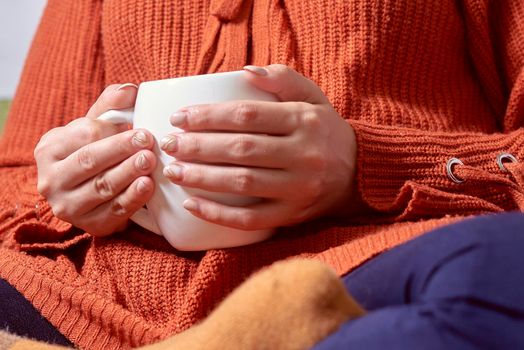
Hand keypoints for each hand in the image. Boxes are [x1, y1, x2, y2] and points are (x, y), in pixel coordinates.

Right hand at [34, 84, 156, 235]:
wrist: (89, 192)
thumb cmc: (93, 152)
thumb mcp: (95, 126)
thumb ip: (111, 105)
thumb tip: (130, 90)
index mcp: (49, 149)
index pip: (82, 136)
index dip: (111, 130)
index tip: (137, 126)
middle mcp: (51, 180)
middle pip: (90, 161)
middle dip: (121, 149)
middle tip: (147, 140)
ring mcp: (68, 206)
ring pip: (102, 186)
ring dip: (128, 172)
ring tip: (149, 160)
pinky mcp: (90, 225)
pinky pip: (115, 210)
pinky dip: (133, 197)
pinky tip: (148, 185)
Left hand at [160, 64, 356, 229]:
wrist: (358, 172)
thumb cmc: (325, 131)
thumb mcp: (313, 98)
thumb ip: (283, 79)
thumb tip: (244, 71)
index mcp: (304, 121)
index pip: (248, 116)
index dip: (209, 116)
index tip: (179, 117)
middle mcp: (303, 155)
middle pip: (241, 150)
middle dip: (198, 146)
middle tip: (167, 144)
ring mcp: (298, 189)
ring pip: (242, 184)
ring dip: (202, 178)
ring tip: (172, 171)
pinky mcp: (292, 215)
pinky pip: (250, 220)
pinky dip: (218, 215)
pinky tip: (191, 205)